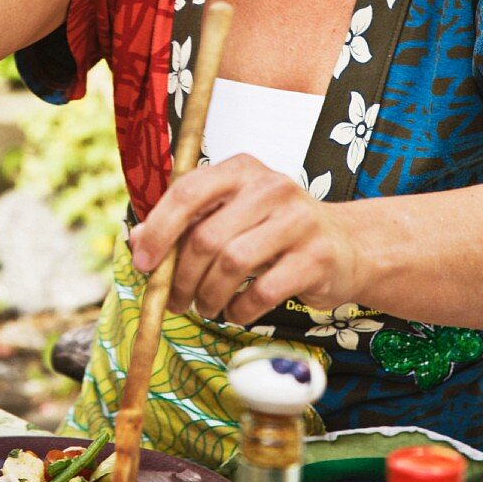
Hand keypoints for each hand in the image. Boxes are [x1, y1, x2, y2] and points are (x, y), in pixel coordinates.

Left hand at [129, 153, 359, 324]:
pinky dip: (240, 310)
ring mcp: (298, 220)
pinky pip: (263, 292)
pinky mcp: (316, 257)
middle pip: (207, 236)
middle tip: (176, 301)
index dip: (159, 229)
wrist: (344, 245)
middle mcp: (271, 186)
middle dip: (182, 277)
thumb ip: (185, 225)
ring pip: (232, 264)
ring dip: (208, 296)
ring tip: (206, 307)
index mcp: (241, 169)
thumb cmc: (273, 231)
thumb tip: (137, 242)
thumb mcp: (229, 217)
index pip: (188, 191)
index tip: (144, 264)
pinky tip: (235, 312)